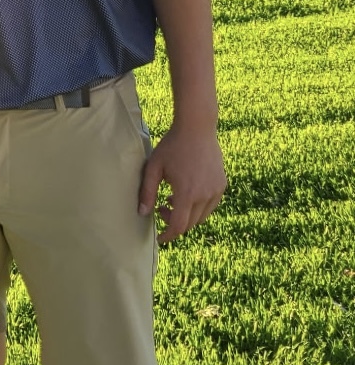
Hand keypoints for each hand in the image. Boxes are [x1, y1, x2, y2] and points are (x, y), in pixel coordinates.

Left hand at [138, 123, 225, 244]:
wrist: (197, 127)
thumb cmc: (172, 146)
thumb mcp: (154, 168)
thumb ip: (147, 192)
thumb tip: (142, 214)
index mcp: (186, 193)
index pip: (178, 226)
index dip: (168, 235)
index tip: (159, 237)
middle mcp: (205, 195)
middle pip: (190, 224)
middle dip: (174, 223)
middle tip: (161, 208)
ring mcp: (216, 190)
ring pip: (202, 216)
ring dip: (187, 215)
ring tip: (173, 199)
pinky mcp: (222, 184)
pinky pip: (211, 205)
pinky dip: (199, 207)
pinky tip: (187, 193)